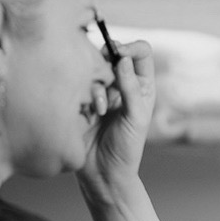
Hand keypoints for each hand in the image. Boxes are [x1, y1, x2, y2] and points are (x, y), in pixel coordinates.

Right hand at [78, 40, 154, 194]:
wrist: (102, 173)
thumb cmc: (127, 148)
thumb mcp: (135, 117)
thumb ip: (130, 87)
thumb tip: (122, 58)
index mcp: (141, 85)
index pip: (140, 52)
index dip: (130, 47)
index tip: (118, 53)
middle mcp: (121, 84)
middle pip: (112, 55)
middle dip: (106, 64)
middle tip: (103, 77)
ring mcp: (100, 91)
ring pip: (93, 69)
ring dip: (96, 87)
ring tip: (99, 111)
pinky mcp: (81, 100)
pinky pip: (78, 85)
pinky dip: (83, 97)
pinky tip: (87, 116)